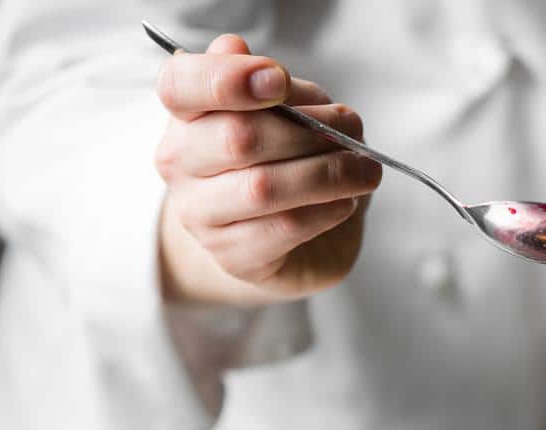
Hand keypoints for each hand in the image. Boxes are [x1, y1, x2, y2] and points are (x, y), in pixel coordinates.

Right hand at [154, 34, 381, 305]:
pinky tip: (346, 202)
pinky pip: (284, 229)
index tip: (278, 82)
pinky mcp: (233, 257)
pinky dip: (325, 212)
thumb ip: (271, 87)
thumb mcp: (285, 113)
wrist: (283, 238)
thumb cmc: (283, 161)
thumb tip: (247, 56)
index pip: (181, 84)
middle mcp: (180, 162)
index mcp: (185, 114)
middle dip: (309, 132)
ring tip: (365, 171)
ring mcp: (200, 214)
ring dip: (328, 174)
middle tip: (354, 132)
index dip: (227, 78)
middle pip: (237, 137)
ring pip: (263, 188)